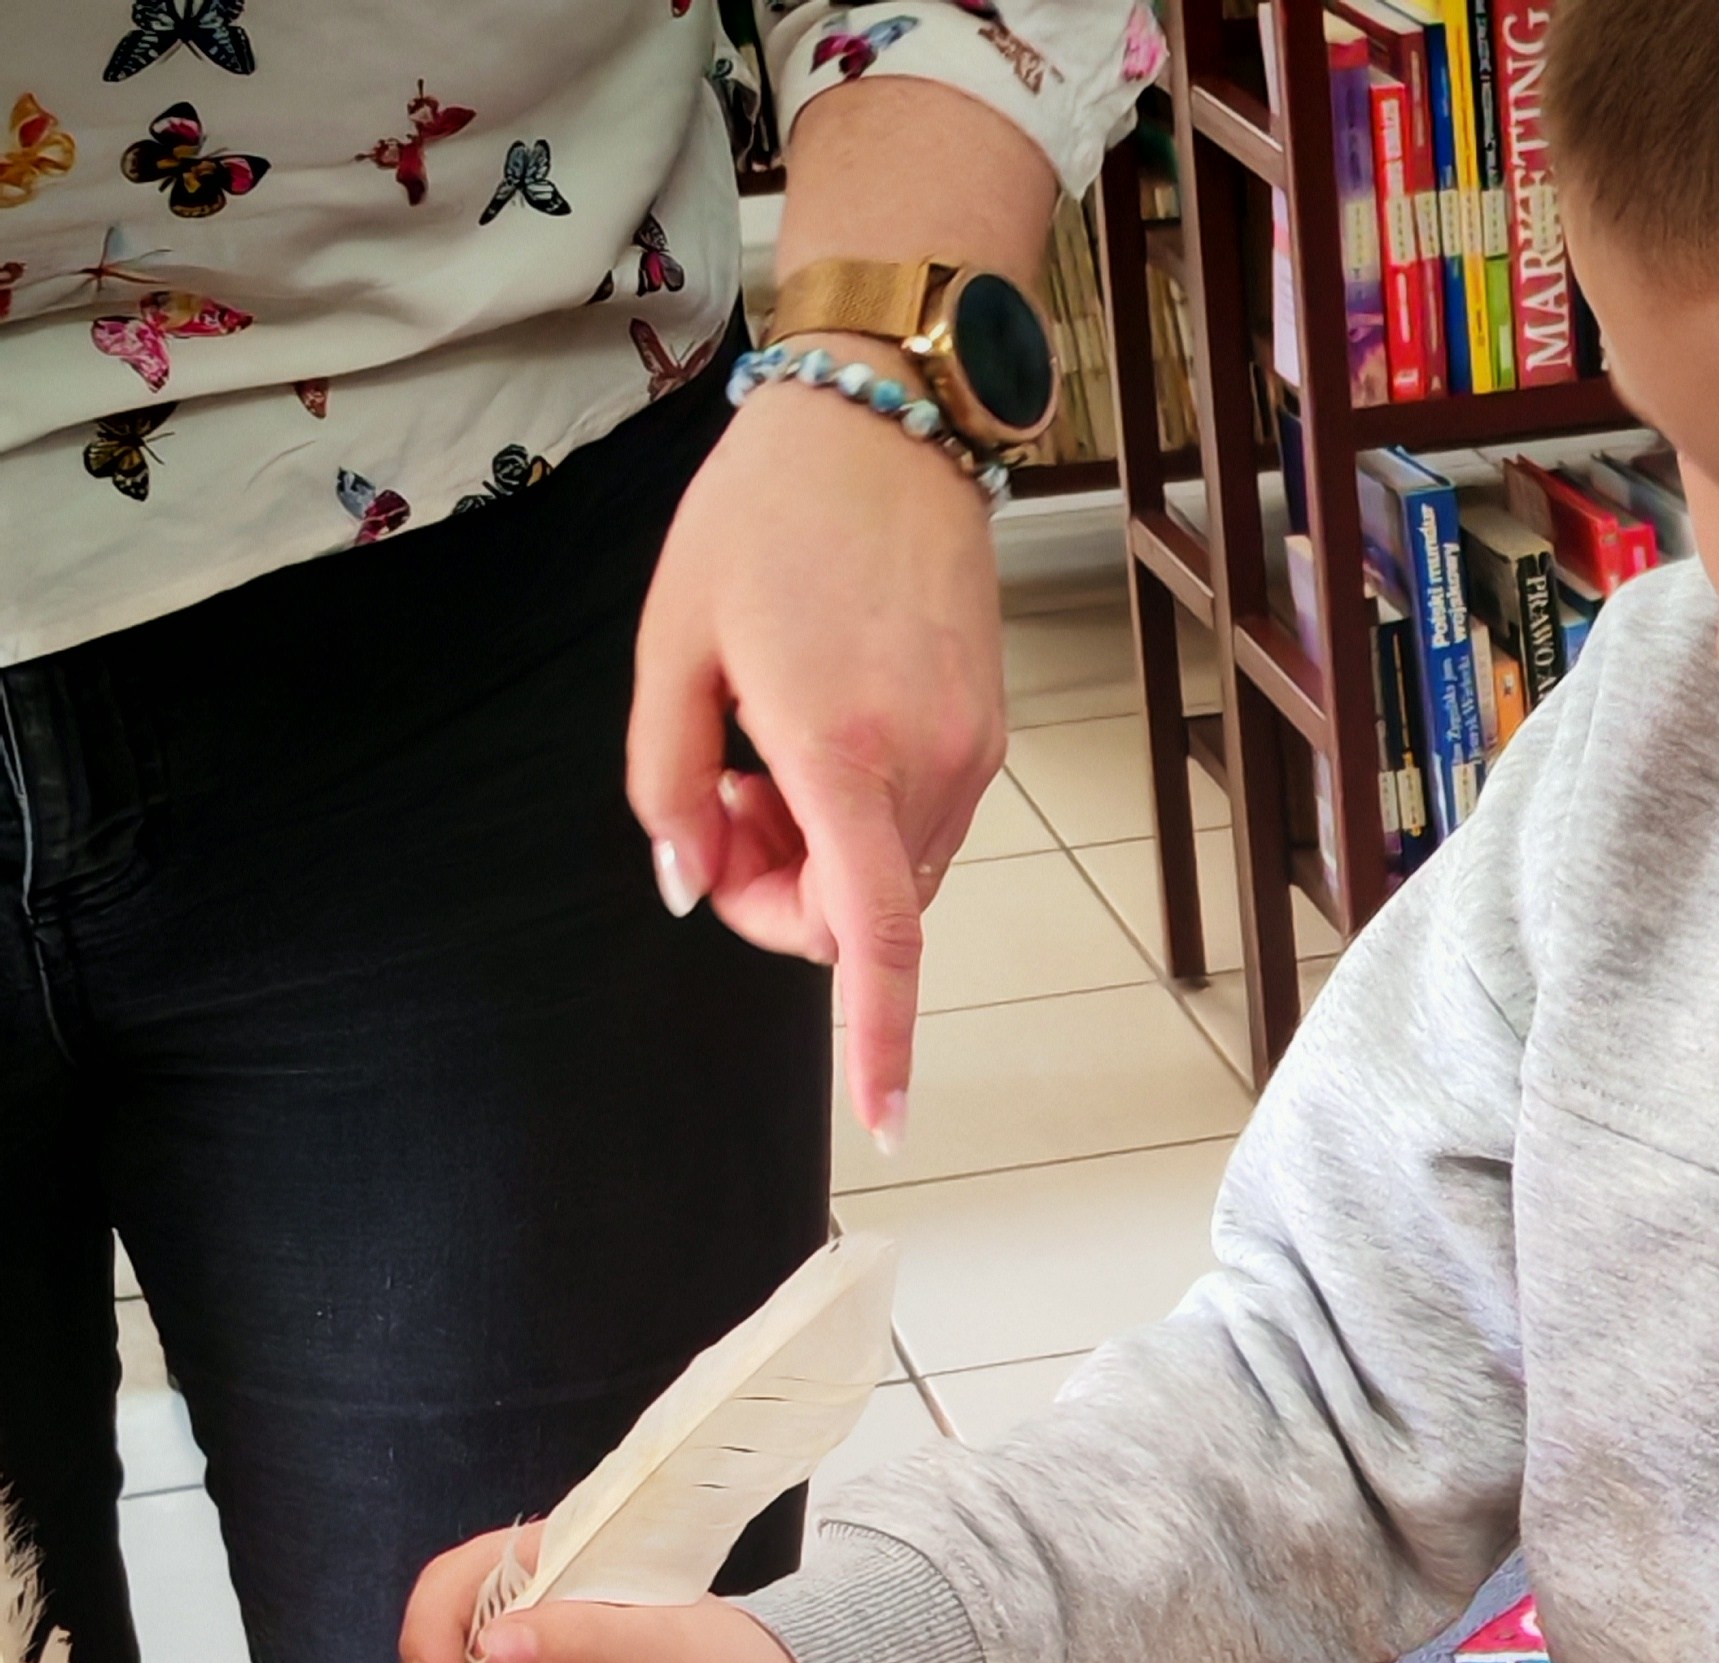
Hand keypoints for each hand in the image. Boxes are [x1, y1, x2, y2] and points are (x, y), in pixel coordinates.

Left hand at [630, 378, 1004, 1146]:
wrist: (886, 415)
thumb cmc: (767, 513)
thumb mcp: (673, 638)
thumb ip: (666, 779)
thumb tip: (688, 880)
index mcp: (840, 749)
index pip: (876, 938)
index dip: (878, 1040)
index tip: (887, 1121)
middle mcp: (924, 766)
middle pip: (859, 919)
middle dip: (777, 899)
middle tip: (715, 800)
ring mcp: (967, 754)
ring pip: (886, 879)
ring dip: (814, 854)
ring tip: (762, 745)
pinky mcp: (983, 735)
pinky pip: (913, 826)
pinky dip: (854, 817)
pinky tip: (812, 727)